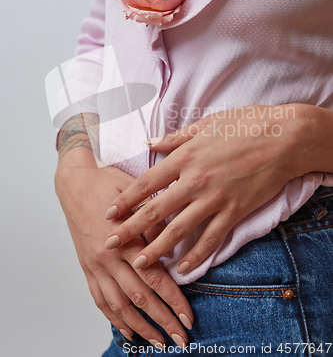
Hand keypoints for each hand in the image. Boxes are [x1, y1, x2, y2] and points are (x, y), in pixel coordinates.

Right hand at [55, 147, 192, 345]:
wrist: (75, 183)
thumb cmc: (108, 183)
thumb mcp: (136, 195)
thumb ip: (154, 225)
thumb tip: (170, 254)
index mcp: (123, 240)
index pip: (154, 278)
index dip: (173, 300)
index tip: (189, 317)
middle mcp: (108, 258)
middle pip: (140, 298)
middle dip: (162, 321)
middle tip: (181, 340)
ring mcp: (95, 265)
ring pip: (119, 305)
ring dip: (140, 327)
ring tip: (158, 343)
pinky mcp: (86, 267)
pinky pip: (99, 299)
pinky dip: (113, 318)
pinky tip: (127, 330)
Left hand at [104, 104, 309, 273]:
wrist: (283, 138)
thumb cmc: (244, 125)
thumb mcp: (205, 125)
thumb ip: (174, 139)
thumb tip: (148, 143)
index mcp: (186, 157)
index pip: (147, 183)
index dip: (125, 200)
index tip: (109, 213)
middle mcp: (196, 180)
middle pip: (156, 210)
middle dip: (130, 229)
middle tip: (110, 244)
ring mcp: (216, 198)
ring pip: (180, 229)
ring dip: (157, 248)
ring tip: (139, 263)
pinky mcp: (235, 211)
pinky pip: (212, 238)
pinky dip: (196, 255)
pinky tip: (183, 267)